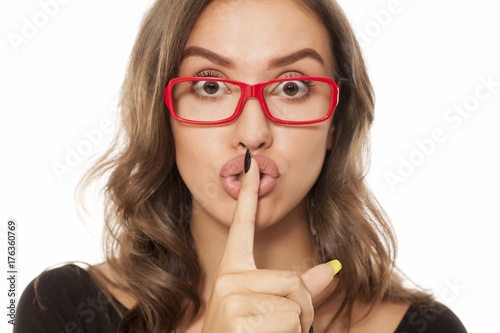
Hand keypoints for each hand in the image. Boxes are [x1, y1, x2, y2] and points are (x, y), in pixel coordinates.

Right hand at [201, 150, 340, 332]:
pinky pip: (290, 320)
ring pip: (295, 304)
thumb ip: (301, 289)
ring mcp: (231, 296)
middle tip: (275, 330)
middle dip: (300, 311)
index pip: (243, 226)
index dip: (248, 195)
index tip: (252, 164)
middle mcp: (228, 278)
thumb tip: (334, 267)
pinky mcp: (238, 314)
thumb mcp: (269, 312)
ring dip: (294, 329)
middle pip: (293, 281)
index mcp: (234, 272)